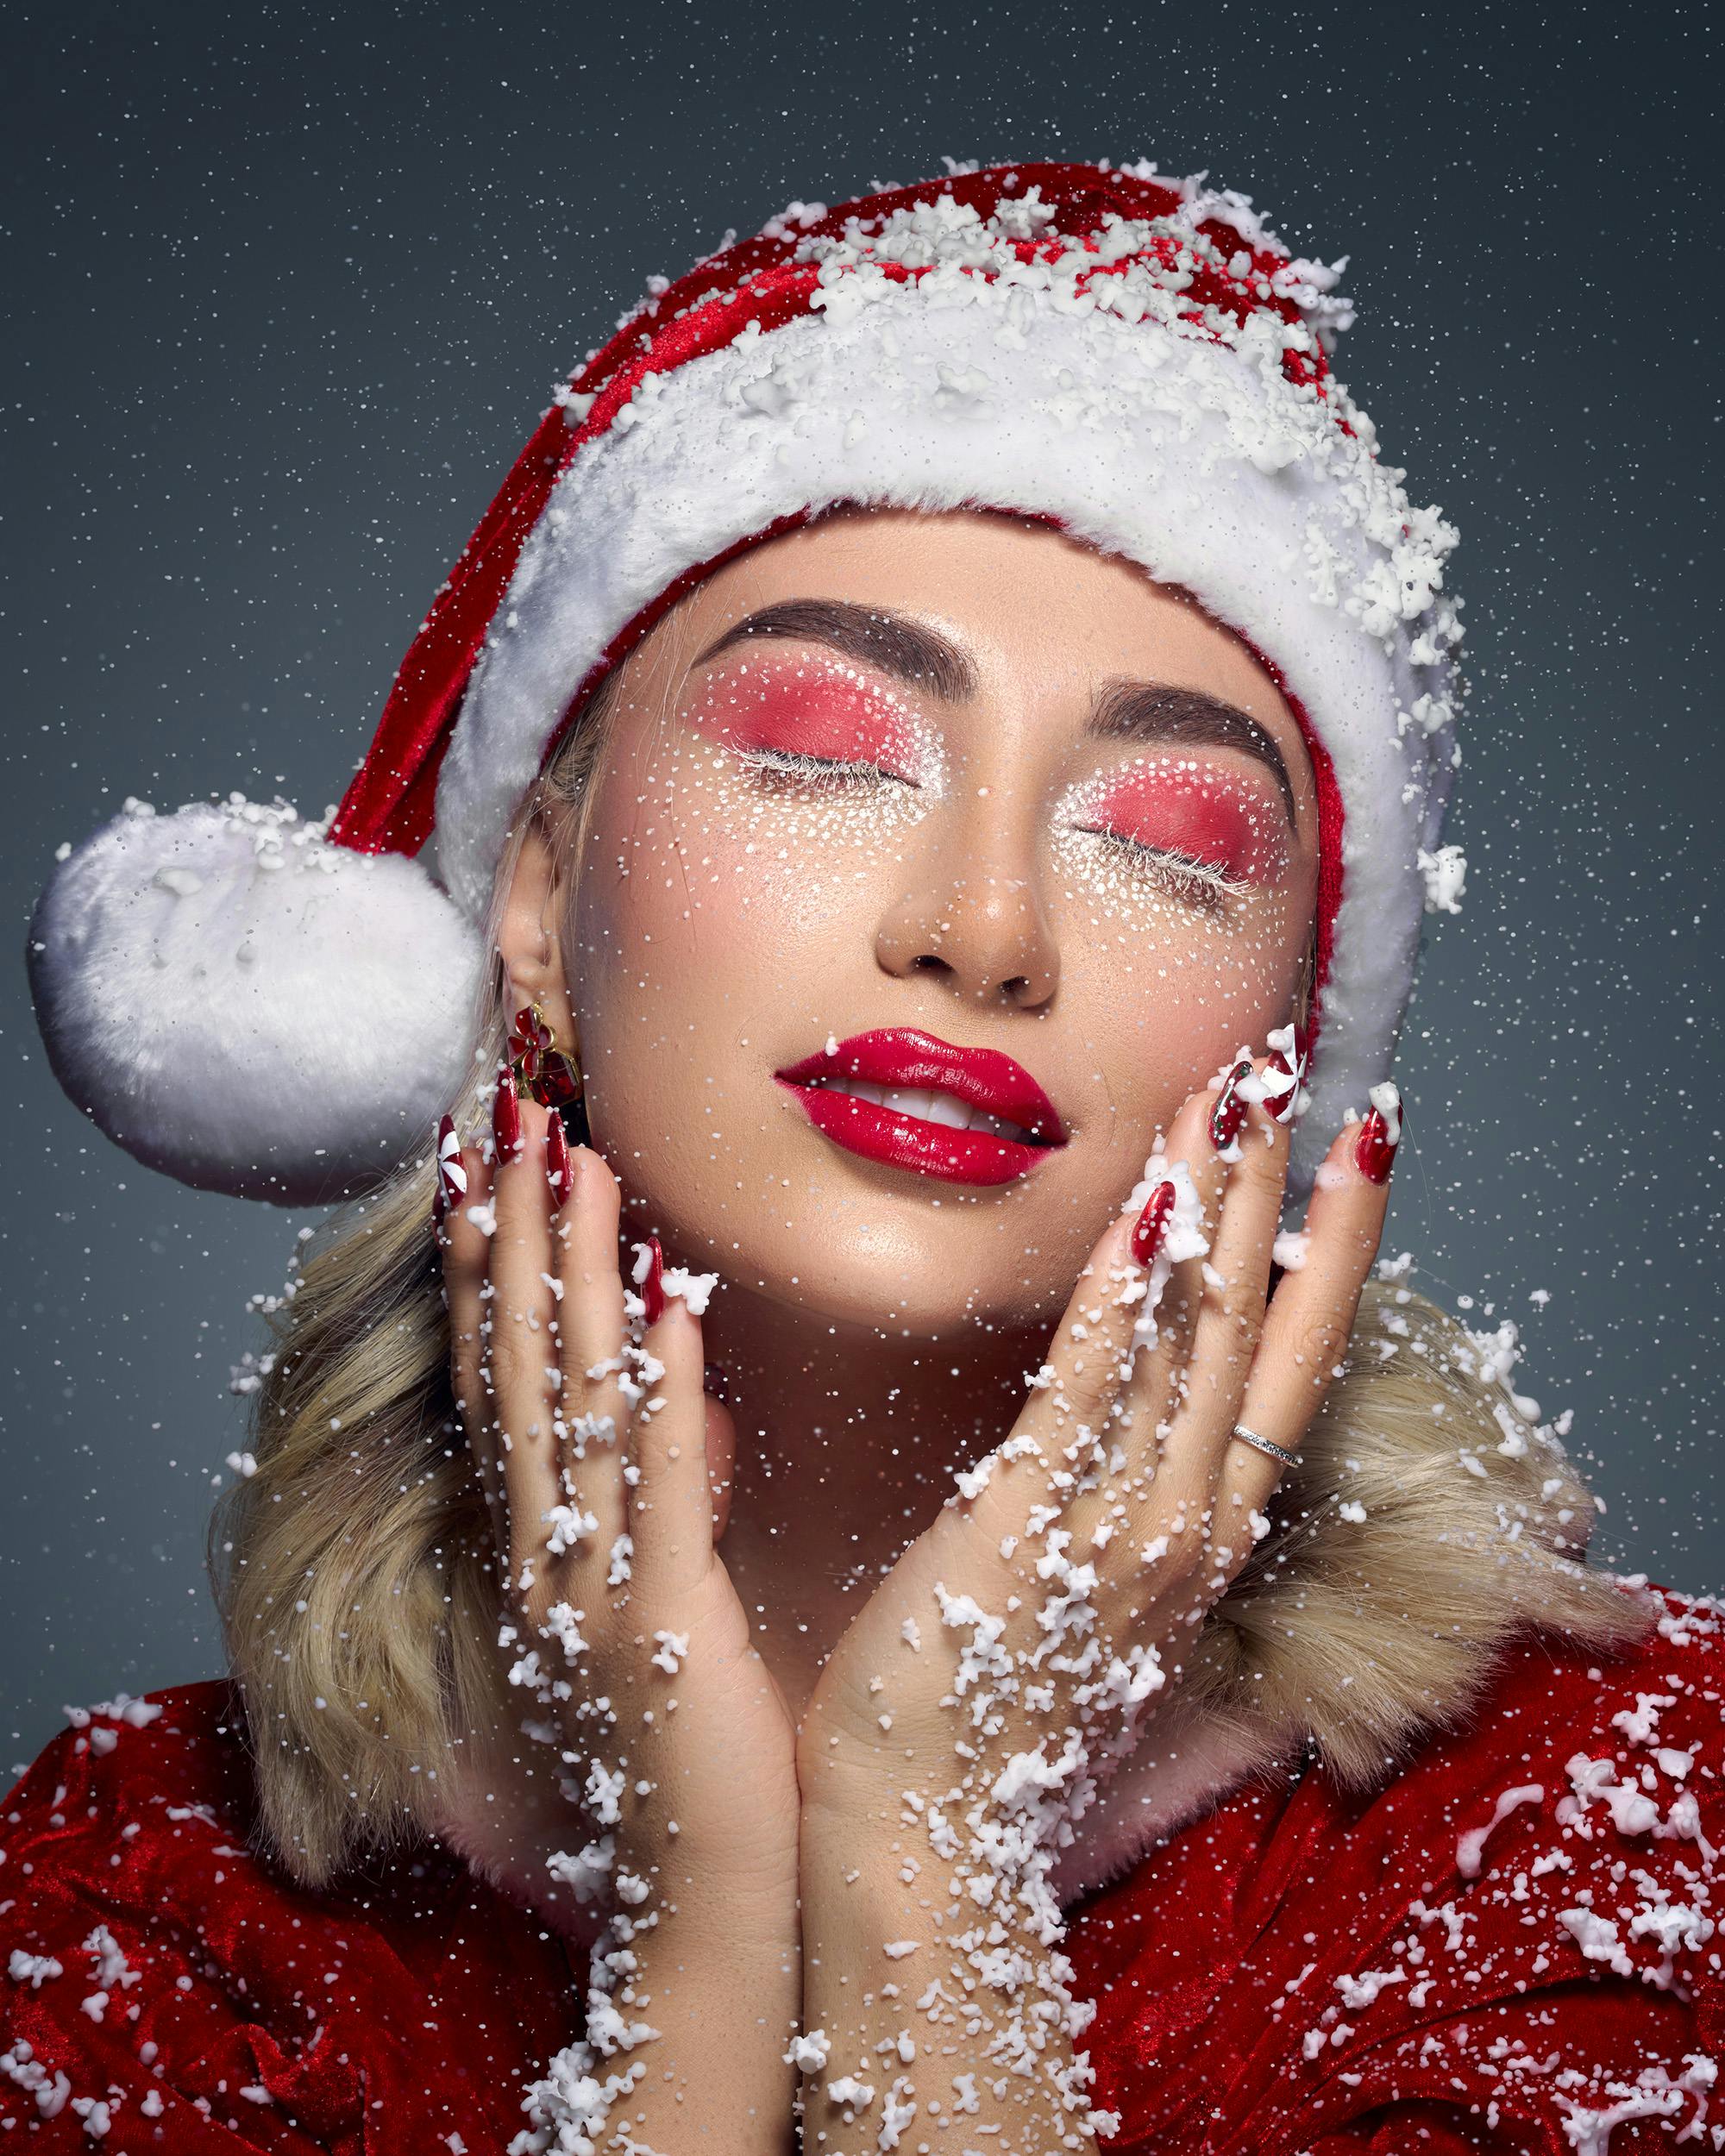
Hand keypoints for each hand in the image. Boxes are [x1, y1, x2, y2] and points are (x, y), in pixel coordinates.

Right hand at [441, 1095, 801, 2150]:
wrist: (706, 1892)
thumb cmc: (695, 1744)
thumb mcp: (664, 1599)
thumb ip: (667, 1492)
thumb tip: (696, 1392)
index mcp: (549, 1544)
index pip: (506, 1376)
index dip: (494, 1266)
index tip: (495, 1160)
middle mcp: (548, 1549)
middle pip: (520, 1361)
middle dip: (517, 1231)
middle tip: (515, 1110)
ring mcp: (594, 1581)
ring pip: (575, 1397)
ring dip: (573, 1271)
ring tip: (579, 1160)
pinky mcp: (663, 1619)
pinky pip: (658, 1478)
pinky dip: (657, 1380)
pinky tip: (666, 1293)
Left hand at [793, 1053, 1395, 2146]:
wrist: (921, 1836)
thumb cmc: (981, 1721)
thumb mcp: (1081, 1606)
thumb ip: (1112, 1512)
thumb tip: (1115, 1429)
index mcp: (1193, 1538)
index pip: (1282, 1366)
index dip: (1320, 1255)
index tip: (1340, 1160)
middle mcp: (1187, 1521)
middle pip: (1262, 1324)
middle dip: (1284, 1192)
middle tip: (1299, 1077)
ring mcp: (1124, 1518)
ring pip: (1197, 1329)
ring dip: (1221, 1198)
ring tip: (1239, 1093)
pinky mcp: (1037, 1515)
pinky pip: (1097, 1373)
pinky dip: (1132, 1278)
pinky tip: (1150, 1193)